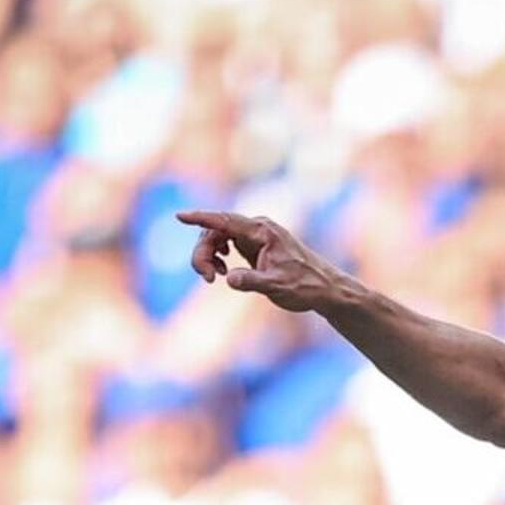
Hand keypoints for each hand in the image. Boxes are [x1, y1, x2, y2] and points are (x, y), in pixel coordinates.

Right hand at [179, 210, 351, 314]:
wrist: (324, 289)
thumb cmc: (304, 286)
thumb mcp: (277, 287)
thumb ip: (252, 281)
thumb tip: (229, 279)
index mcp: (262, 232)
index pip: (225, 221)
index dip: (201, 218)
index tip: (180, 216)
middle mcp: (257, 228)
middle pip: (215, 231)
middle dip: (202, 252)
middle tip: (206, 278)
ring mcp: (254, 235)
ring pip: (217, 237)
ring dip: (208, 255)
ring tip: (213, 278)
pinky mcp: (253, 245)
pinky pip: (225, 243)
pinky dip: (217, 256)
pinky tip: (223, 272)